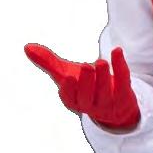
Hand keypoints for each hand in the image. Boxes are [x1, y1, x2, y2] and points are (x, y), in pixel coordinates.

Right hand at [24, 44, 140, 129]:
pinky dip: (120, 66)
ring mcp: (109, 102)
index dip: (69, 90)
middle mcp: (90, 105)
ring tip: (101, 61)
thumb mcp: (65, 74)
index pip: (69, 98)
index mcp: (73, 101)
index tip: (68, 77)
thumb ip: (47, 62)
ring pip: (106, 92)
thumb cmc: (84, 86)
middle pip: (87, 97)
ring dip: (104, 76)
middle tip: (87, 66)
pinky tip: (117, 51)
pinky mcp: (126, 95)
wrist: (114, 103)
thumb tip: (27, 47)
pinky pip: (124, 81)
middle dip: (87, 83)